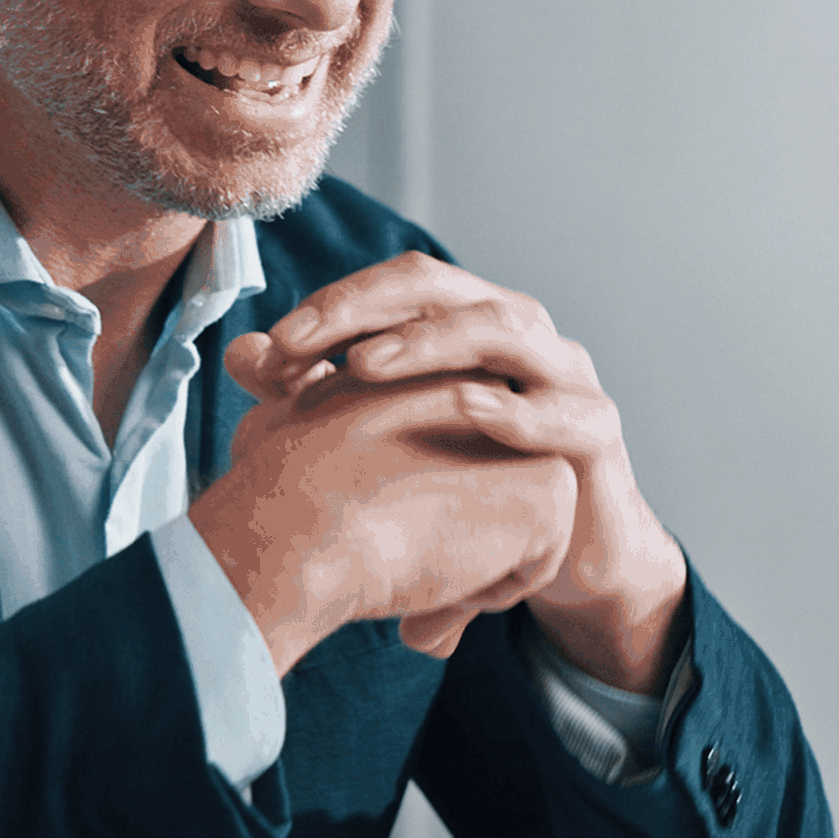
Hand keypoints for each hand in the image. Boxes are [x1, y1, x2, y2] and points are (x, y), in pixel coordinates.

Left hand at [242, 252, 687, 692]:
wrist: (566, 552)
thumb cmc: (472, 483)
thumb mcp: (390, 437)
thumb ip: (319, 394)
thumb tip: (241, 354)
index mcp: (466, 321)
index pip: (396, 285)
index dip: (332, 305)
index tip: (267, 348)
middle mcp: (518, 330)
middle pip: (440, 287)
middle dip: (362, 308)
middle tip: (295, 344)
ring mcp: (565, 374)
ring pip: (501, 329)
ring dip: (427, 343)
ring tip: (361, 369)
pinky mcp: (597, 431)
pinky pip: (561, 412)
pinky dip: (513, 411)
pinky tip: (462, 410)